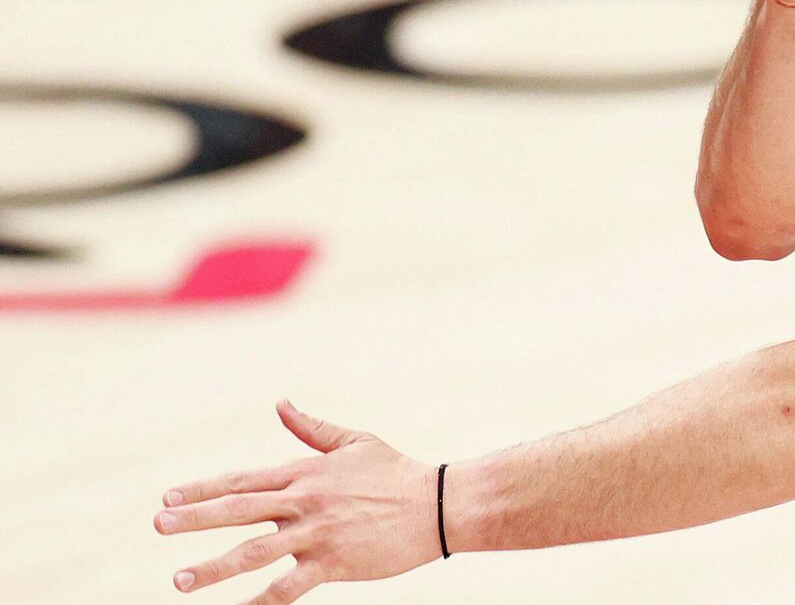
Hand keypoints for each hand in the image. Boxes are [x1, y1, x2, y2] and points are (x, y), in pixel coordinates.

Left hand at [155, 400, 438, 602]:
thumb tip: (280, 403)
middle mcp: (306, 502)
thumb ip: (311, 429)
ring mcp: (318, 534)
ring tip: (179, 581)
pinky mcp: (335, 563)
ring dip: (214, 567)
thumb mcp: (355, 442)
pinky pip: (289, 587)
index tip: (168, 499)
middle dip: (195, 519)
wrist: (439, 505)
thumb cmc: (397, 472)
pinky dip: (262, 602)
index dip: (203, 489)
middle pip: (239, 509)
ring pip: (255, 552)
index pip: (243, 480)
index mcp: (306, 473)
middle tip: (159, 525)